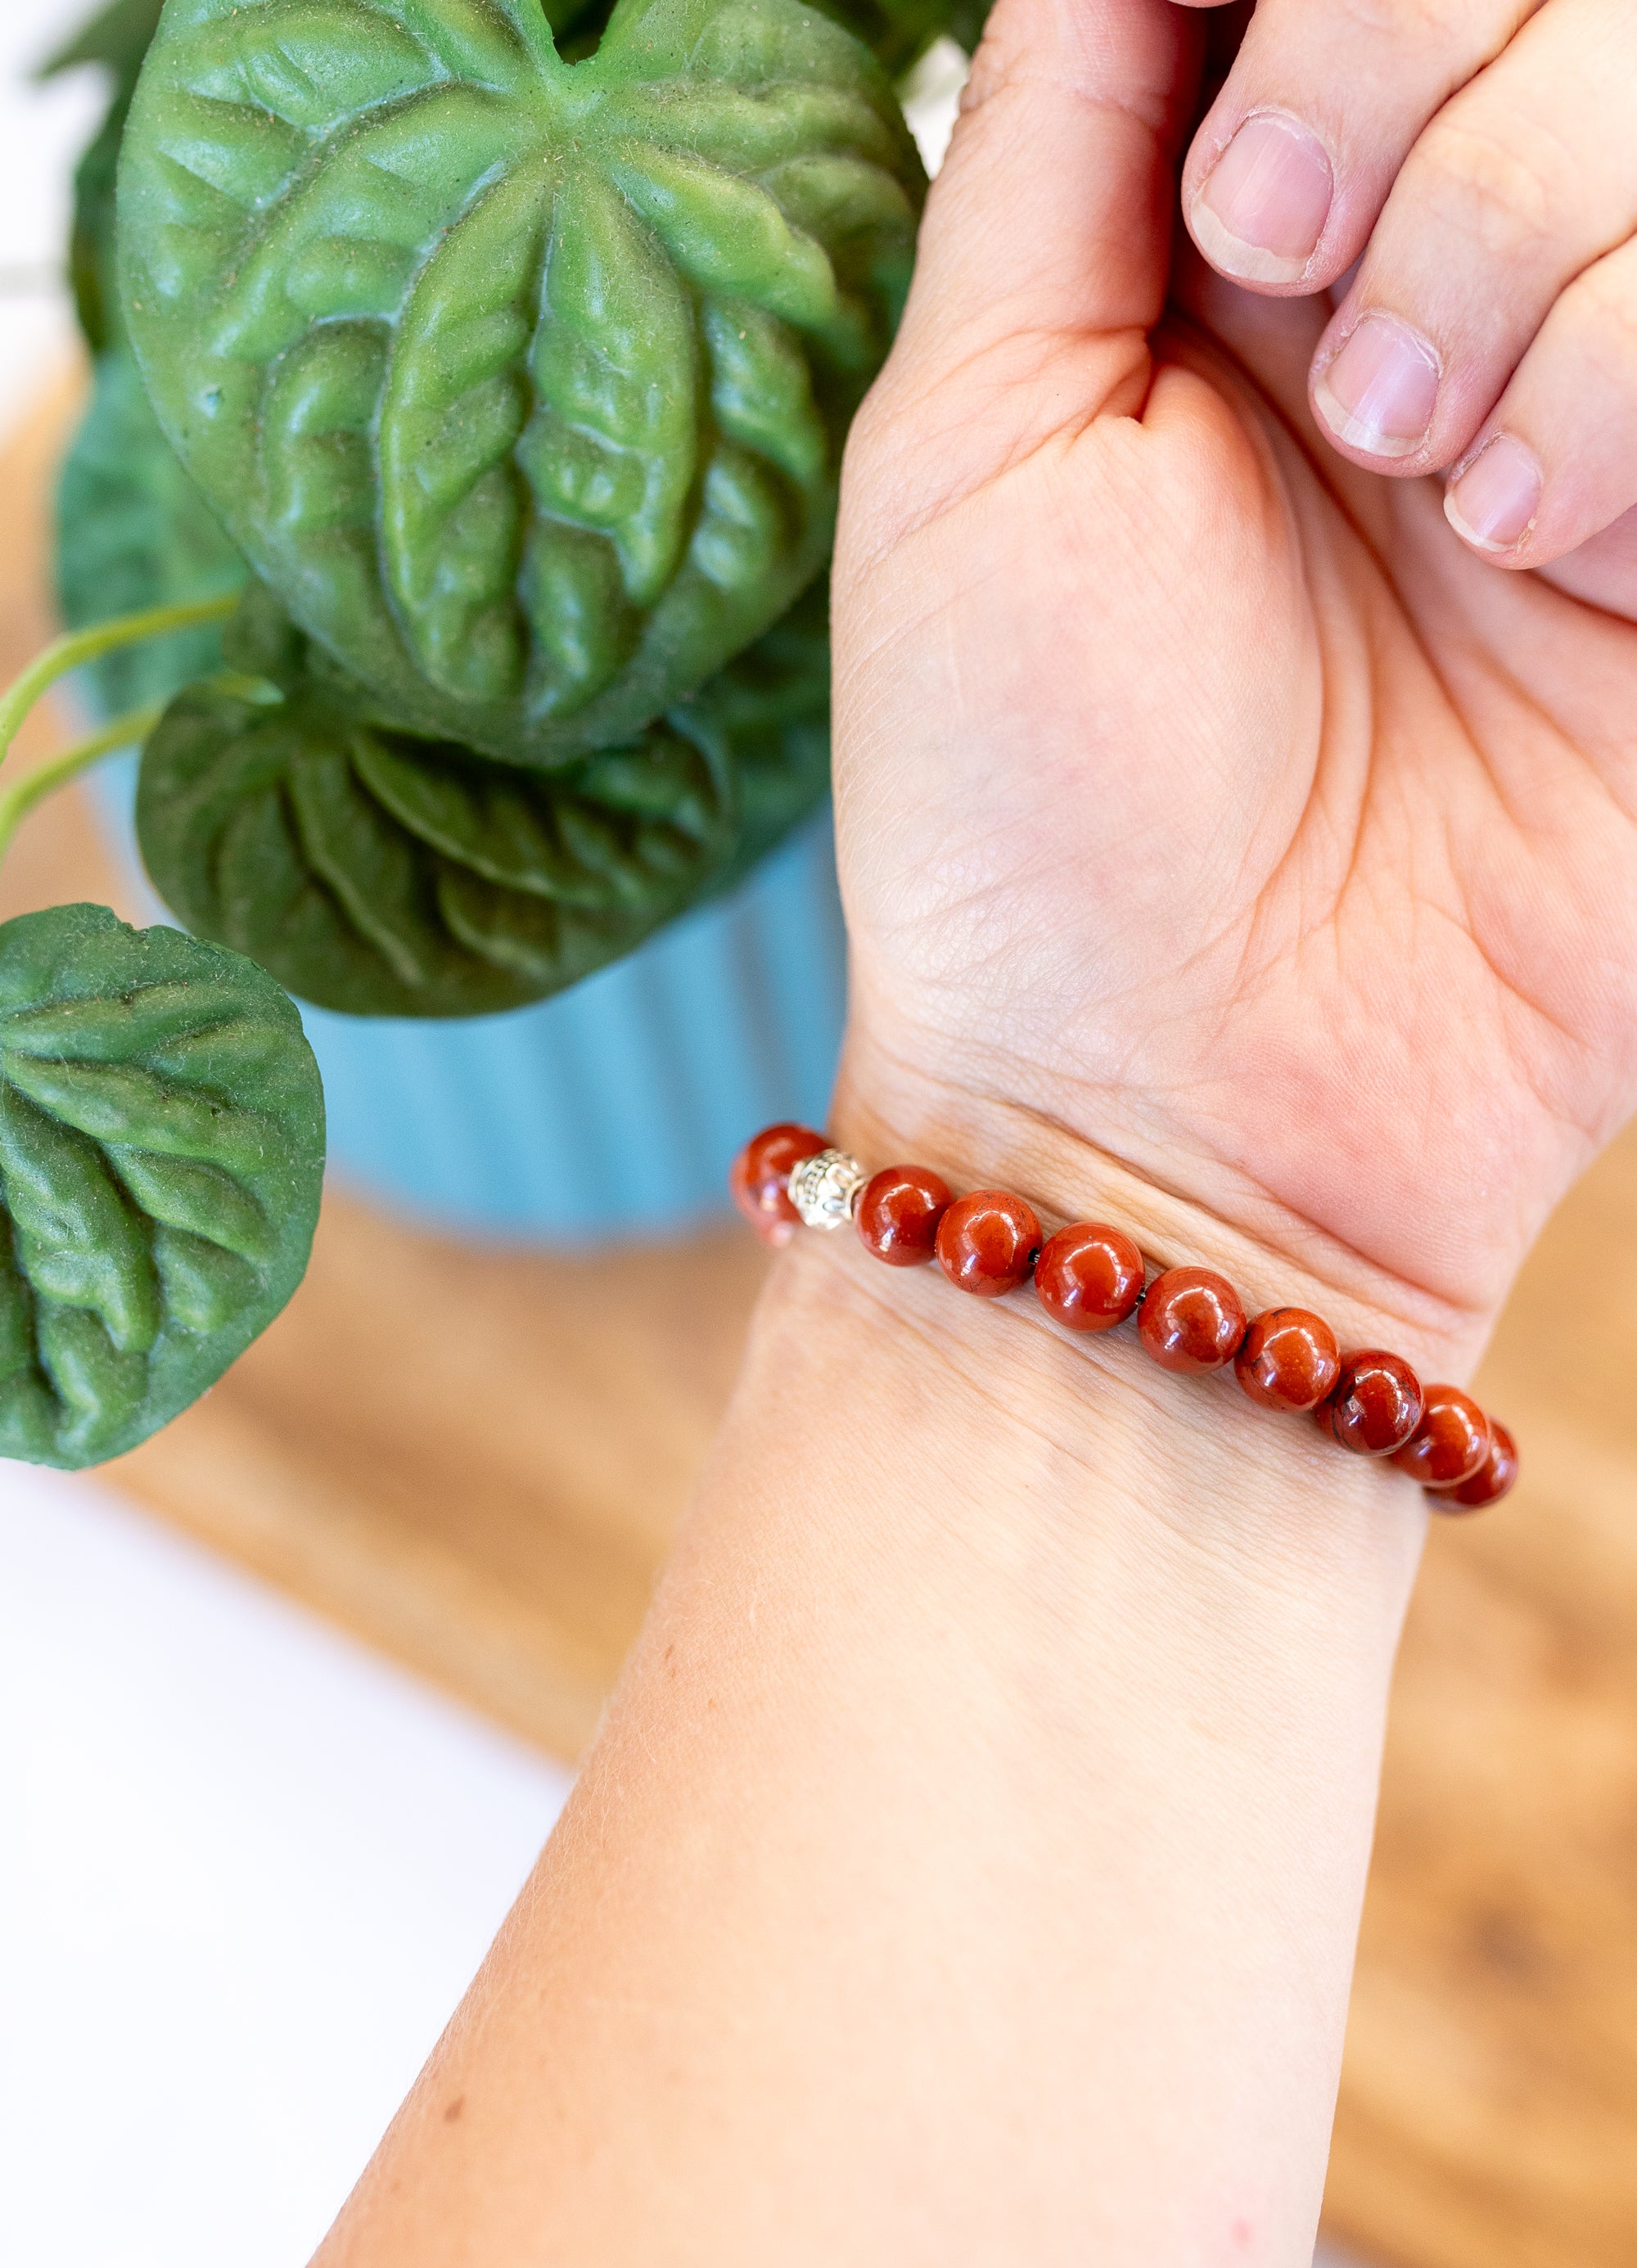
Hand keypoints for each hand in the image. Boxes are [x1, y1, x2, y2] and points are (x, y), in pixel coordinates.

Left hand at [832, 0, 1636, 1372]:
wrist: (1178, 1100)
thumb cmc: (1024, 800)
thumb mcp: (969, 436)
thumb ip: (1059, 133)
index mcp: (1242, 233)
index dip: (1344, 26)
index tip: (1238, 210)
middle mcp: (1437, 284)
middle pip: (1554, 5)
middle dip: (1430, 116)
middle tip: (1329, 380)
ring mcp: (1593, 412)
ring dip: (1535, 282)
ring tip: (1439, 505)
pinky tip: (1556, 565)